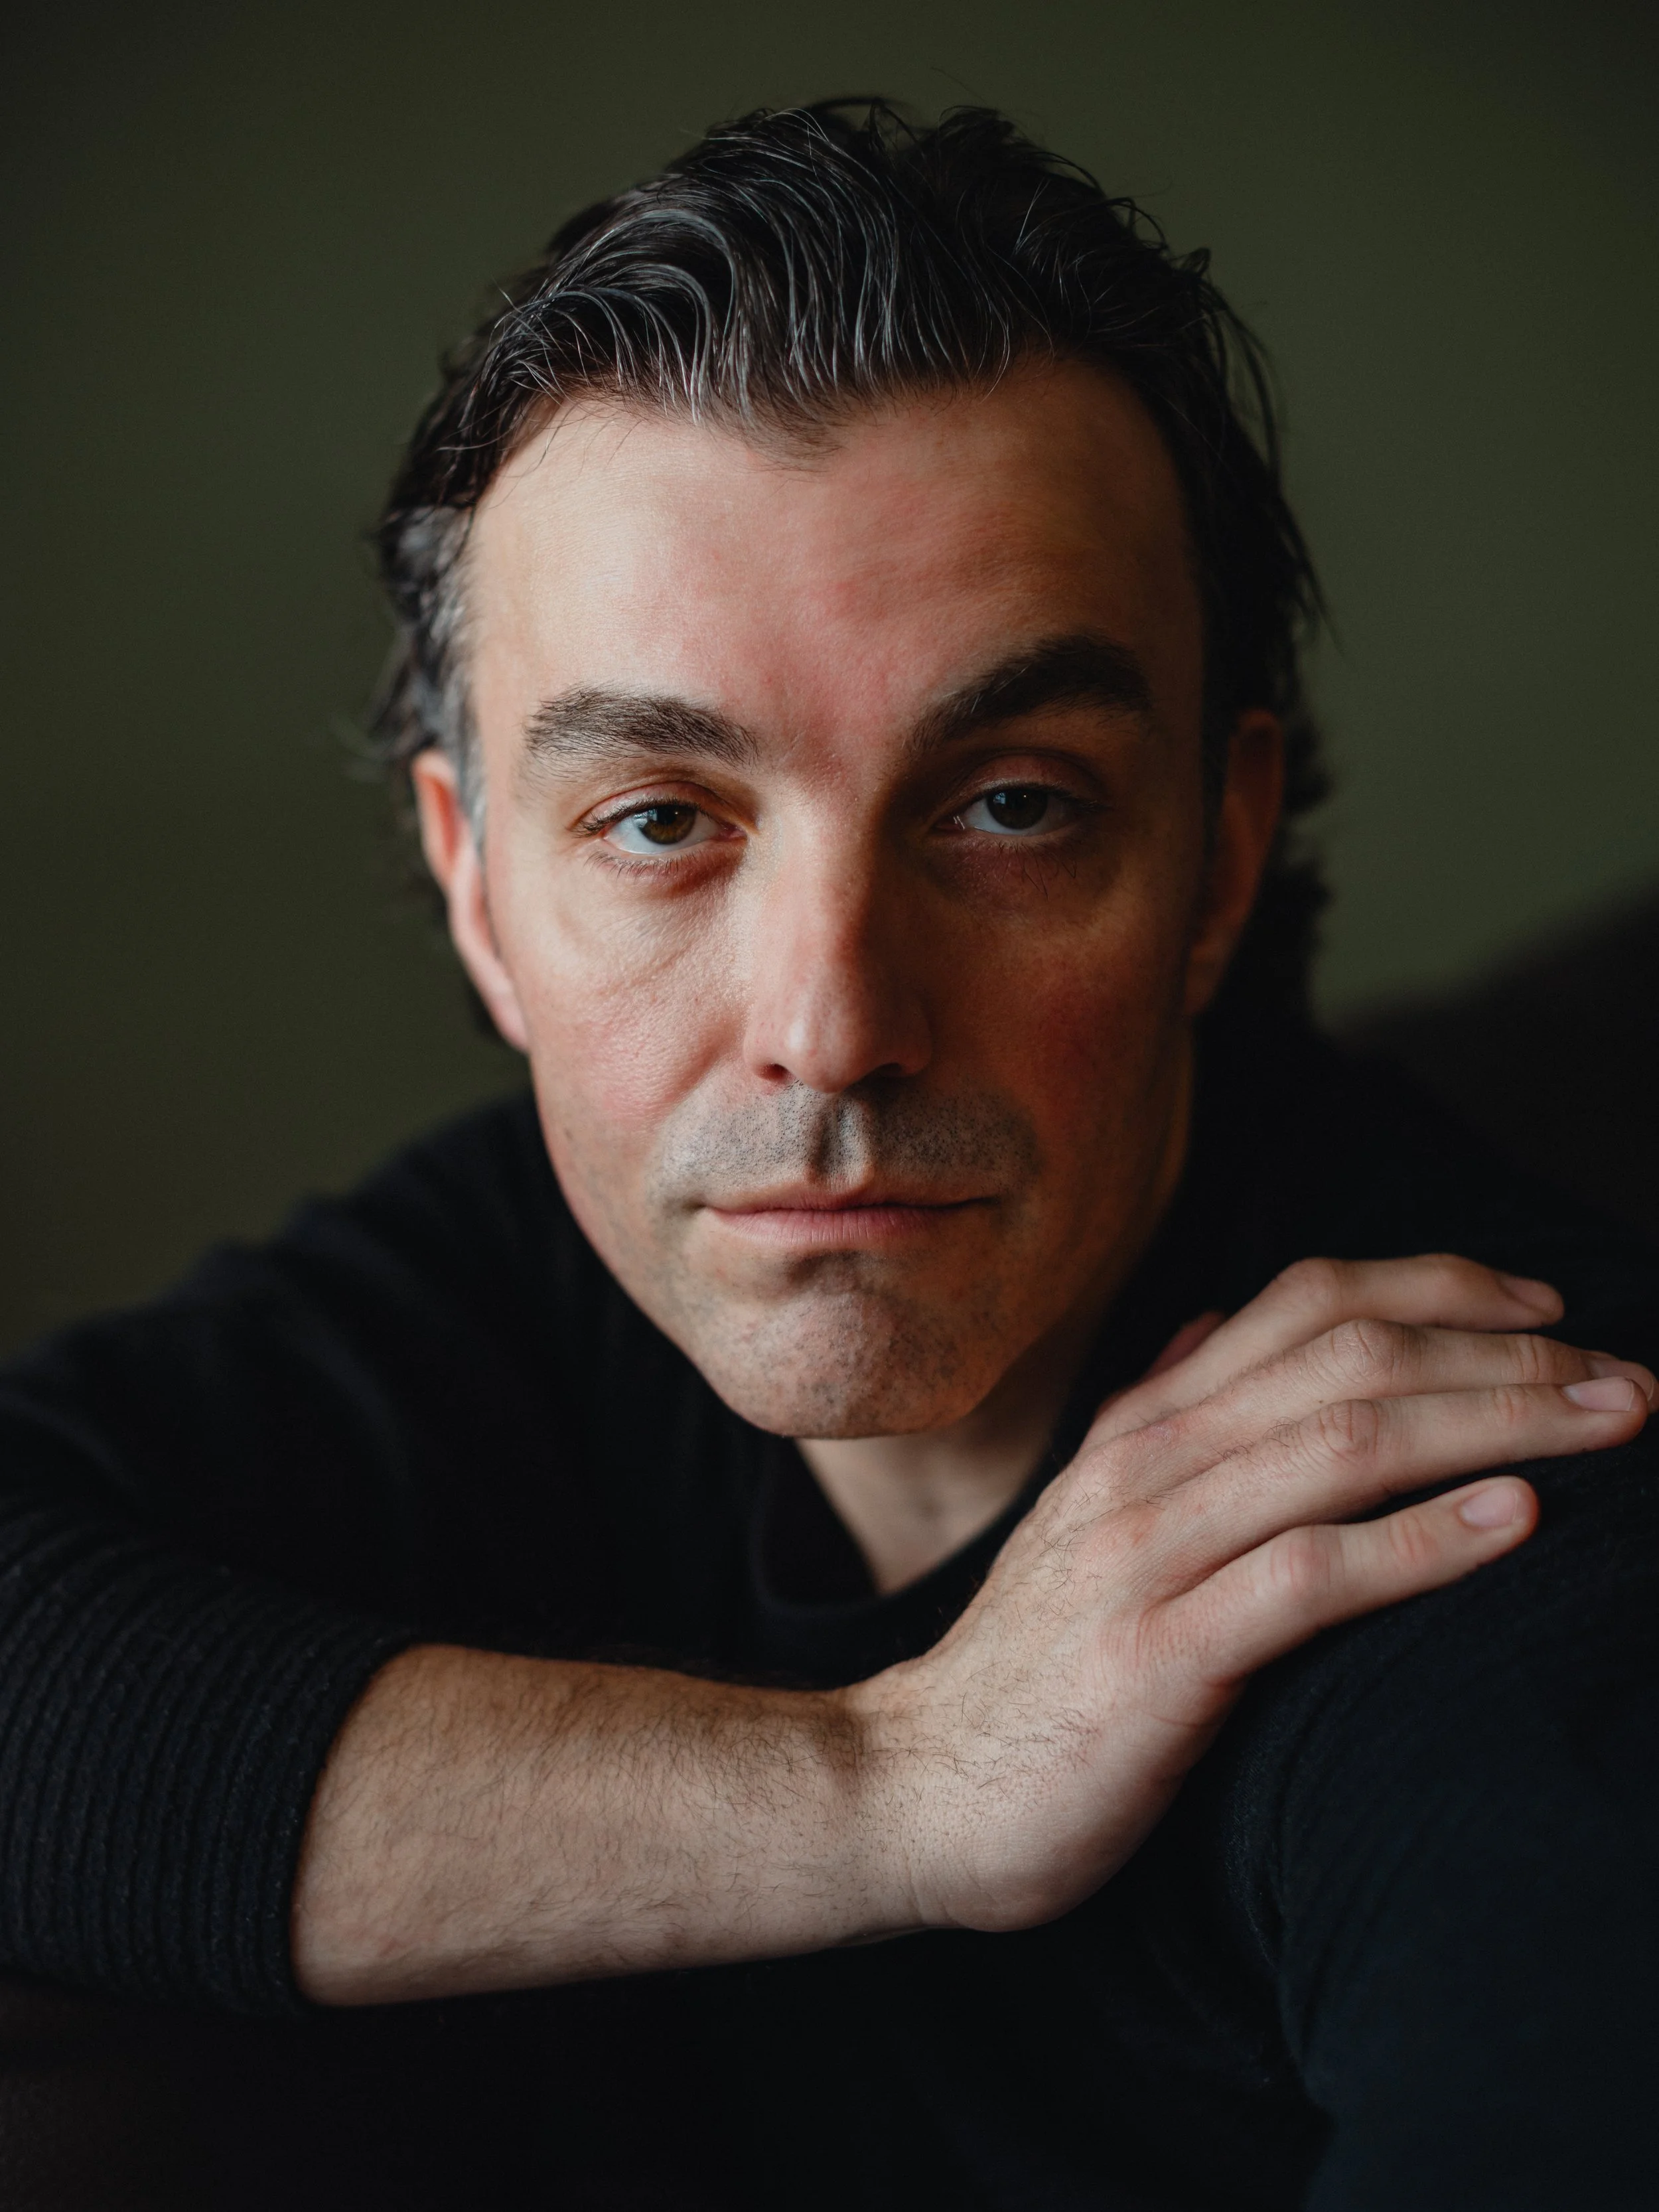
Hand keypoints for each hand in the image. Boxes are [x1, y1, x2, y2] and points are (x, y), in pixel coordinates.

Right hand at [851, 1254, 1651, 1935]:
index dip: (1439, 1287)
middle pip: (1350, 1357)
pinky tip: (1516, 1524)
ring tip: (1610, 1427)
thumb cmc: (1035, 1662)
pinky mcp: (1161, 1657)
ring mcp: (1149, 1554)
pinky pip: (1310, 1577)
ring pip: (1346, 1445)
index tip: (1550, 1314)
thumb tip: (1208, 1323)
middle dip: (1506, 1356)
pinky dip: (1422, 1541)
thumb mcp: (1089, 1513)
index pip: (1307, 1301)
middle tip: (1631, 1379)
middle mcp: (1148, 1464)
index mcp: (1144, 1424)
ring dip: (1497, 1425)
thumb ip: (1157, 1413)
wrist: (918, 1787)